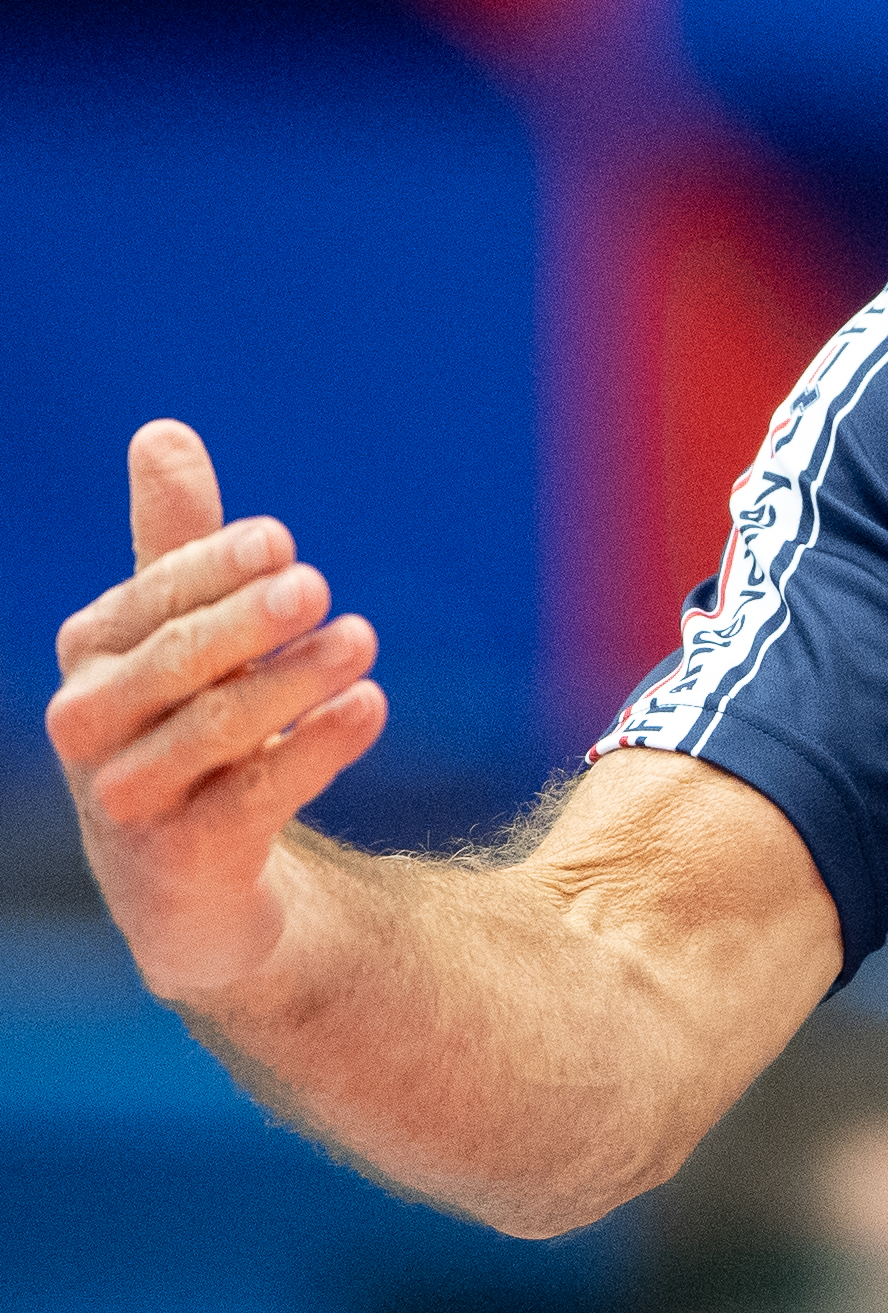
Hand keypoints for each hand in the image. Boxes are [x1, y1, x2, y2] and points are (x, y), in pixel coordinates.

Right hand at [43, 421, 386, 999]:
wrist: (191, 882)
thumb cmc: (185, 728)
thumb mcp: (183, 635)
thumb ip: (176, 543)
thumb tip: (162, 431)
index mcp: (92, 657)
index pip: (150, 600)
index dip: (211, 569)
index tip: (283, 539)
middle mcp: (92, 726)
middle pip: (173, 664)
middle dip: (244, 622)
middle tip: (316, 583)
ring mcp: (129, 799)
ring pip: (212, 730)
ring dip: (291, 681)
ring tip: (362, 639)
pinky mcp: (183, 860)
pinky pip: (251, 800)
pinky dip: (314, 749)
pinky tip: (371, 707)